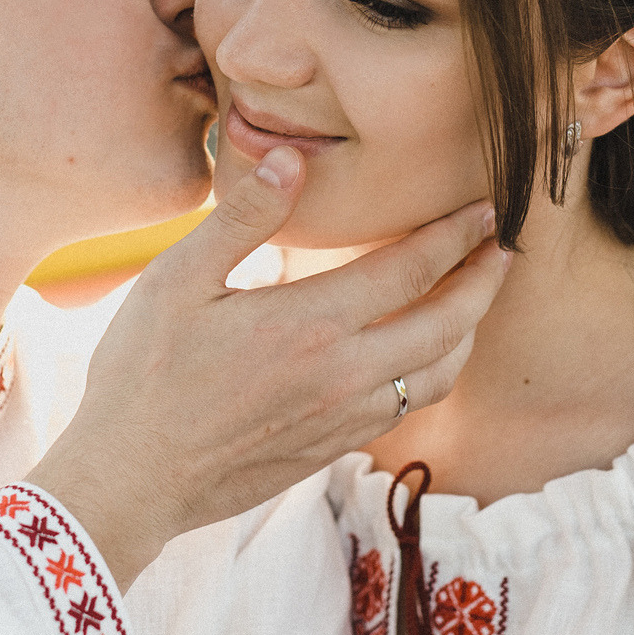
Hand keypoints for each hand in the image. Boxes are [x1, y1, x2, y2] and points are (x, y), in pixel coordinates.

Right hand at [26, 145, 506, 588]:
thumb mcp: (177, 280)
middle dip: (483, 282)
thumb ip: (244, 217)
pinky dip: (433, 373)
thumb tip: (292, 156)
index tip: (482, 208)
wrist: (131, 478)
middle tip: (502, 249)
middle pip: (448, 324)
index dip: (455, 235)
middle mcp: (344, 374)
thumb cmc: (143, 374)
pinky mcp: (331, 449)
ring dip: (467, 333)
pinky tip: (419, 357)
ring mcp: (343, 419)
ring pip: (439, 374)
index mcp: (312, 324)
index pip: (412, 269)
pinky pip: (407, 407)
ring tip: (472, 301)